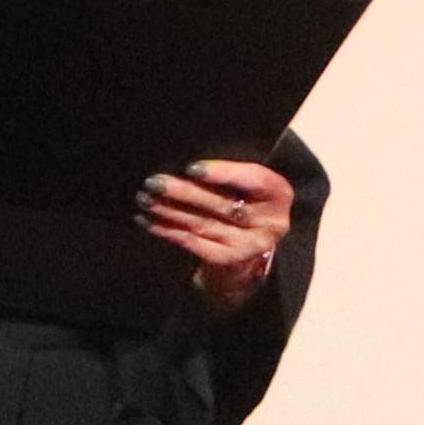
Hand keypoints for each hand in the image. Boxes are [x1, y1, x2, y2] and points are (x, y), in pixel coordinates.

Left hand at [135, 156, 292, 305]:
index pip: (254, 180)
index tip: (191, 167)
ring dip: (168, 210)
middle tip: (154, 182)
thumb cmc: (246, 198)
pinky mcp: (227, 258)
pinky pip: (192, 242)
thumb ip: (230, 174)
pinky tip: (147, 220)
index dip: (224, 173)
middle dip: (185, 192)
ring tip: (144, 198)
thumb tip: (185, 165)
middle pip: (222, 204)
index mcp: (279, 194)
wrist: (251, 241)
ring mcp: (249, 245)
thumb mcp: (249, 183)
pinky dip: (167, 230)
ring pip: (203, 223)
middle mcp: (269, 222)